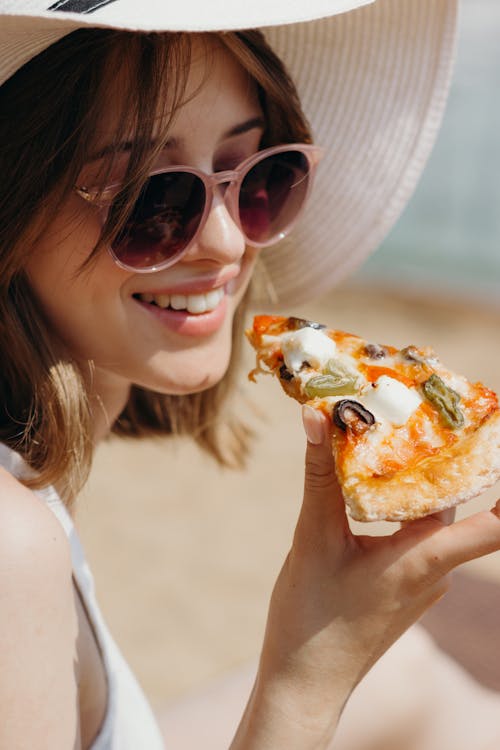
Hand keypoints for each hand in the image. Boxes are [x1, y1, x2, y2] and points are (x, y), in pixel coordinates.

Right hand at [240, 406, 499, 748]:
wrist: (305, 683)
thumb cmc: (312, 616)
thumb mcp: (314, 537)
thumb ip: (321, 475)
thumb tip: (319, 415)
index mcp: (425, 558)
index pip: (493, 525)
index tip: (494, 440)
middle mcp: (434, 570)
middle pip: (454, 506)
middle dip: (440, 461)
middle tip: (418, 416)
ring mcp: (420, 582)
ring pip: (429, 520)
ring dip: (414, 483)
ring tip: (389, 441)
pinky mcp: (402, 588)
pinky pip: (413, 538)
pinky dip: (397, 508)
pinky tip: (370, 490)